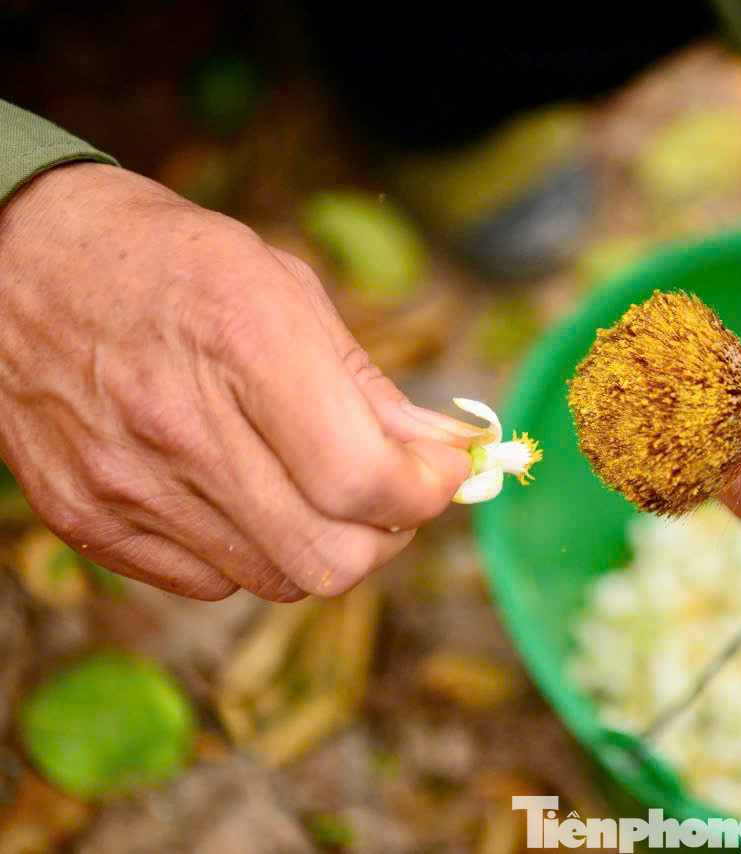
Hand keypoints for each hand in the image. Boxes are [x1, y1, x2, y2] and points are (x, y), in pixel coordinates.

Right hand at [0, 163, 473, 600]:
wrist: (17, 259)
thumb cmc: (170, 261)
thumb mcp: (283, 285)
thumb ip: (368, 383)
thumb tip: (445, 452)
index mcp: (246, 342)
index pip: (364, 480)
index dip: (427, 493)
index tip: (443, 474)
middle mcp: (180, 424)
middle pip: (330, 558)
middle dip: (387, 534)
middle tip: (390, 491)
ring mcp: (125, 482)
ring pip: (278, 580)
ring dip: (324, 544)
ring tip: (318, 487)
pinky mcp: (85, 519)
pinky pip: (210, 583)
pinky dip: (253, 553)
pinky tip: (245, 494)